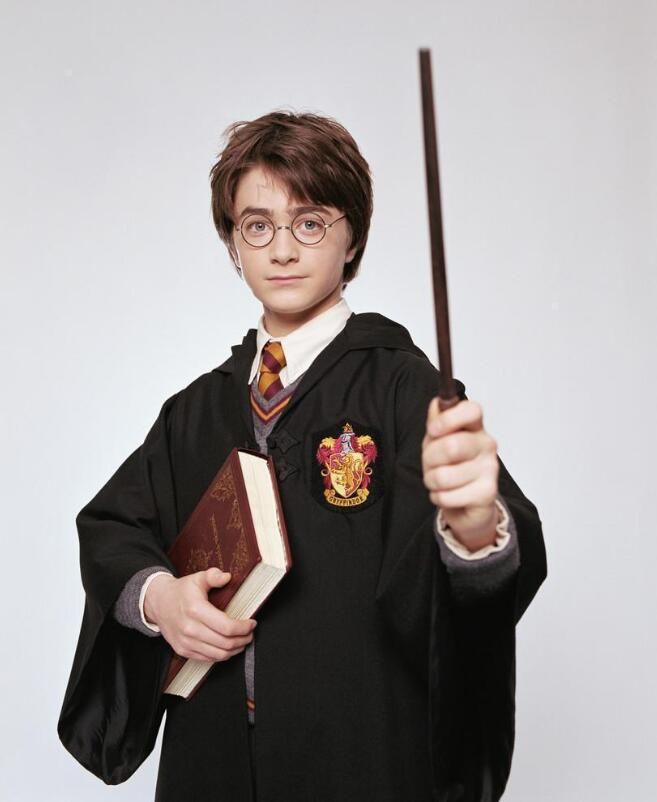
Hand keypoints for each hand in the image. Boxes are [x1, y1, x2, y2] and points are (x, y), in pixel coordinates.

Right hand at [144, 567, 256, 661]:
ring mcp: (185, 642)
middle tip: (250, 634)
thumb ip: (213, 576)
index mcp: (196, 610)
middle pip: (225, 643)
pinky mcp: (183, 650)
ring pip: (218, 654)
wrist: (158, 602)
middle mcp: (190, 629)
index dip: (243, 628)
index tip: (252, 623)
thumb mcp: (197, 578)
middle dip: (243, 640)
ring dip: (234, 650)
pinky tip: (228, 647)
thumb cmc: (180, 591)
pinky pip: (207, 659)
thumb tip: (227, 577)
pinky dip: (221, 655)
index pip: (226, 627)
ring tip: (242, 641)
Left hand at [422, 398, 498, 550]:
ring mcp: (489, 469)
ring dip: (432, 481)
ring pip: (444, 475)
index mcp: (474, 427)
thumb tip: (437, 404)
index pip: (472, 410)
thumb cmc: (451, 467)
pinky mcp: (487, 493)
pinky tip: (448, 495)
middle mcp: (486, 444)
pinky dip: (439, 497)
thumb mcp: (437, 440)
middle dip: (430, 459)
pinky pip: (447, 495)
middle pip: (451, 446)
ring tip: (439, 481)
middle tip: (432, 464)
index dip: (449, 419)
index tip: (433, 430)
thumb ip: (437, 421)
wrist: (466, 504)